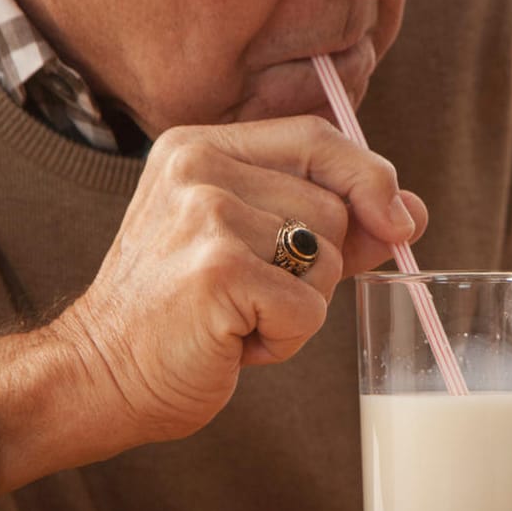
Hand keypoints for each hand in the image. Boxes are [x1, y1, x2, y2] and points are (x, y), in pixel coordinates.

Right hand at [0, 115, 427, 487]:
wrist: (100, 374)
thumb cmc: (184, 312)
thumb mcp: (255, 246)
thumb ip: (330, 219)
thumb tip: (411, 211)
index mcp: (201, 146)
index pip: (318, 136)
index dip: (369, 178)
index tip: (399, 223)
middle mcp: (198, 168)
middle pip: (333, 204)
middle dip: (319, 265)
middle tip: (253, 292)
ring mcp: (205, 216)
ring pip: (326, 259)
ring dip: (301, 305)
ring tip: (238, 315)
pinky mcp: (216, 272)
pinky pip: (309, 308)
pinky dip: (286, 338)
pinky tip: (233, 340)